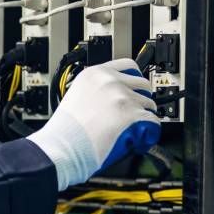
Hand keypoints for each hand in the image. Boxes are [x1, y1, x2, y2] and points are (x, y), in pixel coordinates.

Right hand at [27, 58, 160, 189]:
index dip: (134, 79)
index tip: (135, 88)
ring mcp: (121, 97)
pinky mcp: (131, 115)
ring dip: (143, 118)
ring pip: (149, 105)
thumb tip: (115, 96)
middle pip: (143, 84)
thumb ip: (97, 90)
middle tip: (134, 113)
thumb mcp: (76, 96)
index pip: (128, 65)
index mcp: (94, 74)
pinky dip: (148, 133)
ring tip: (130, 130)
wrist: (60, 148)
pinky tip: (136, 139)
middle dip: (142, 100)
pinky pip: (153, 122)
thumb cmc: (63, 131)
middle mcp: (109, 81)